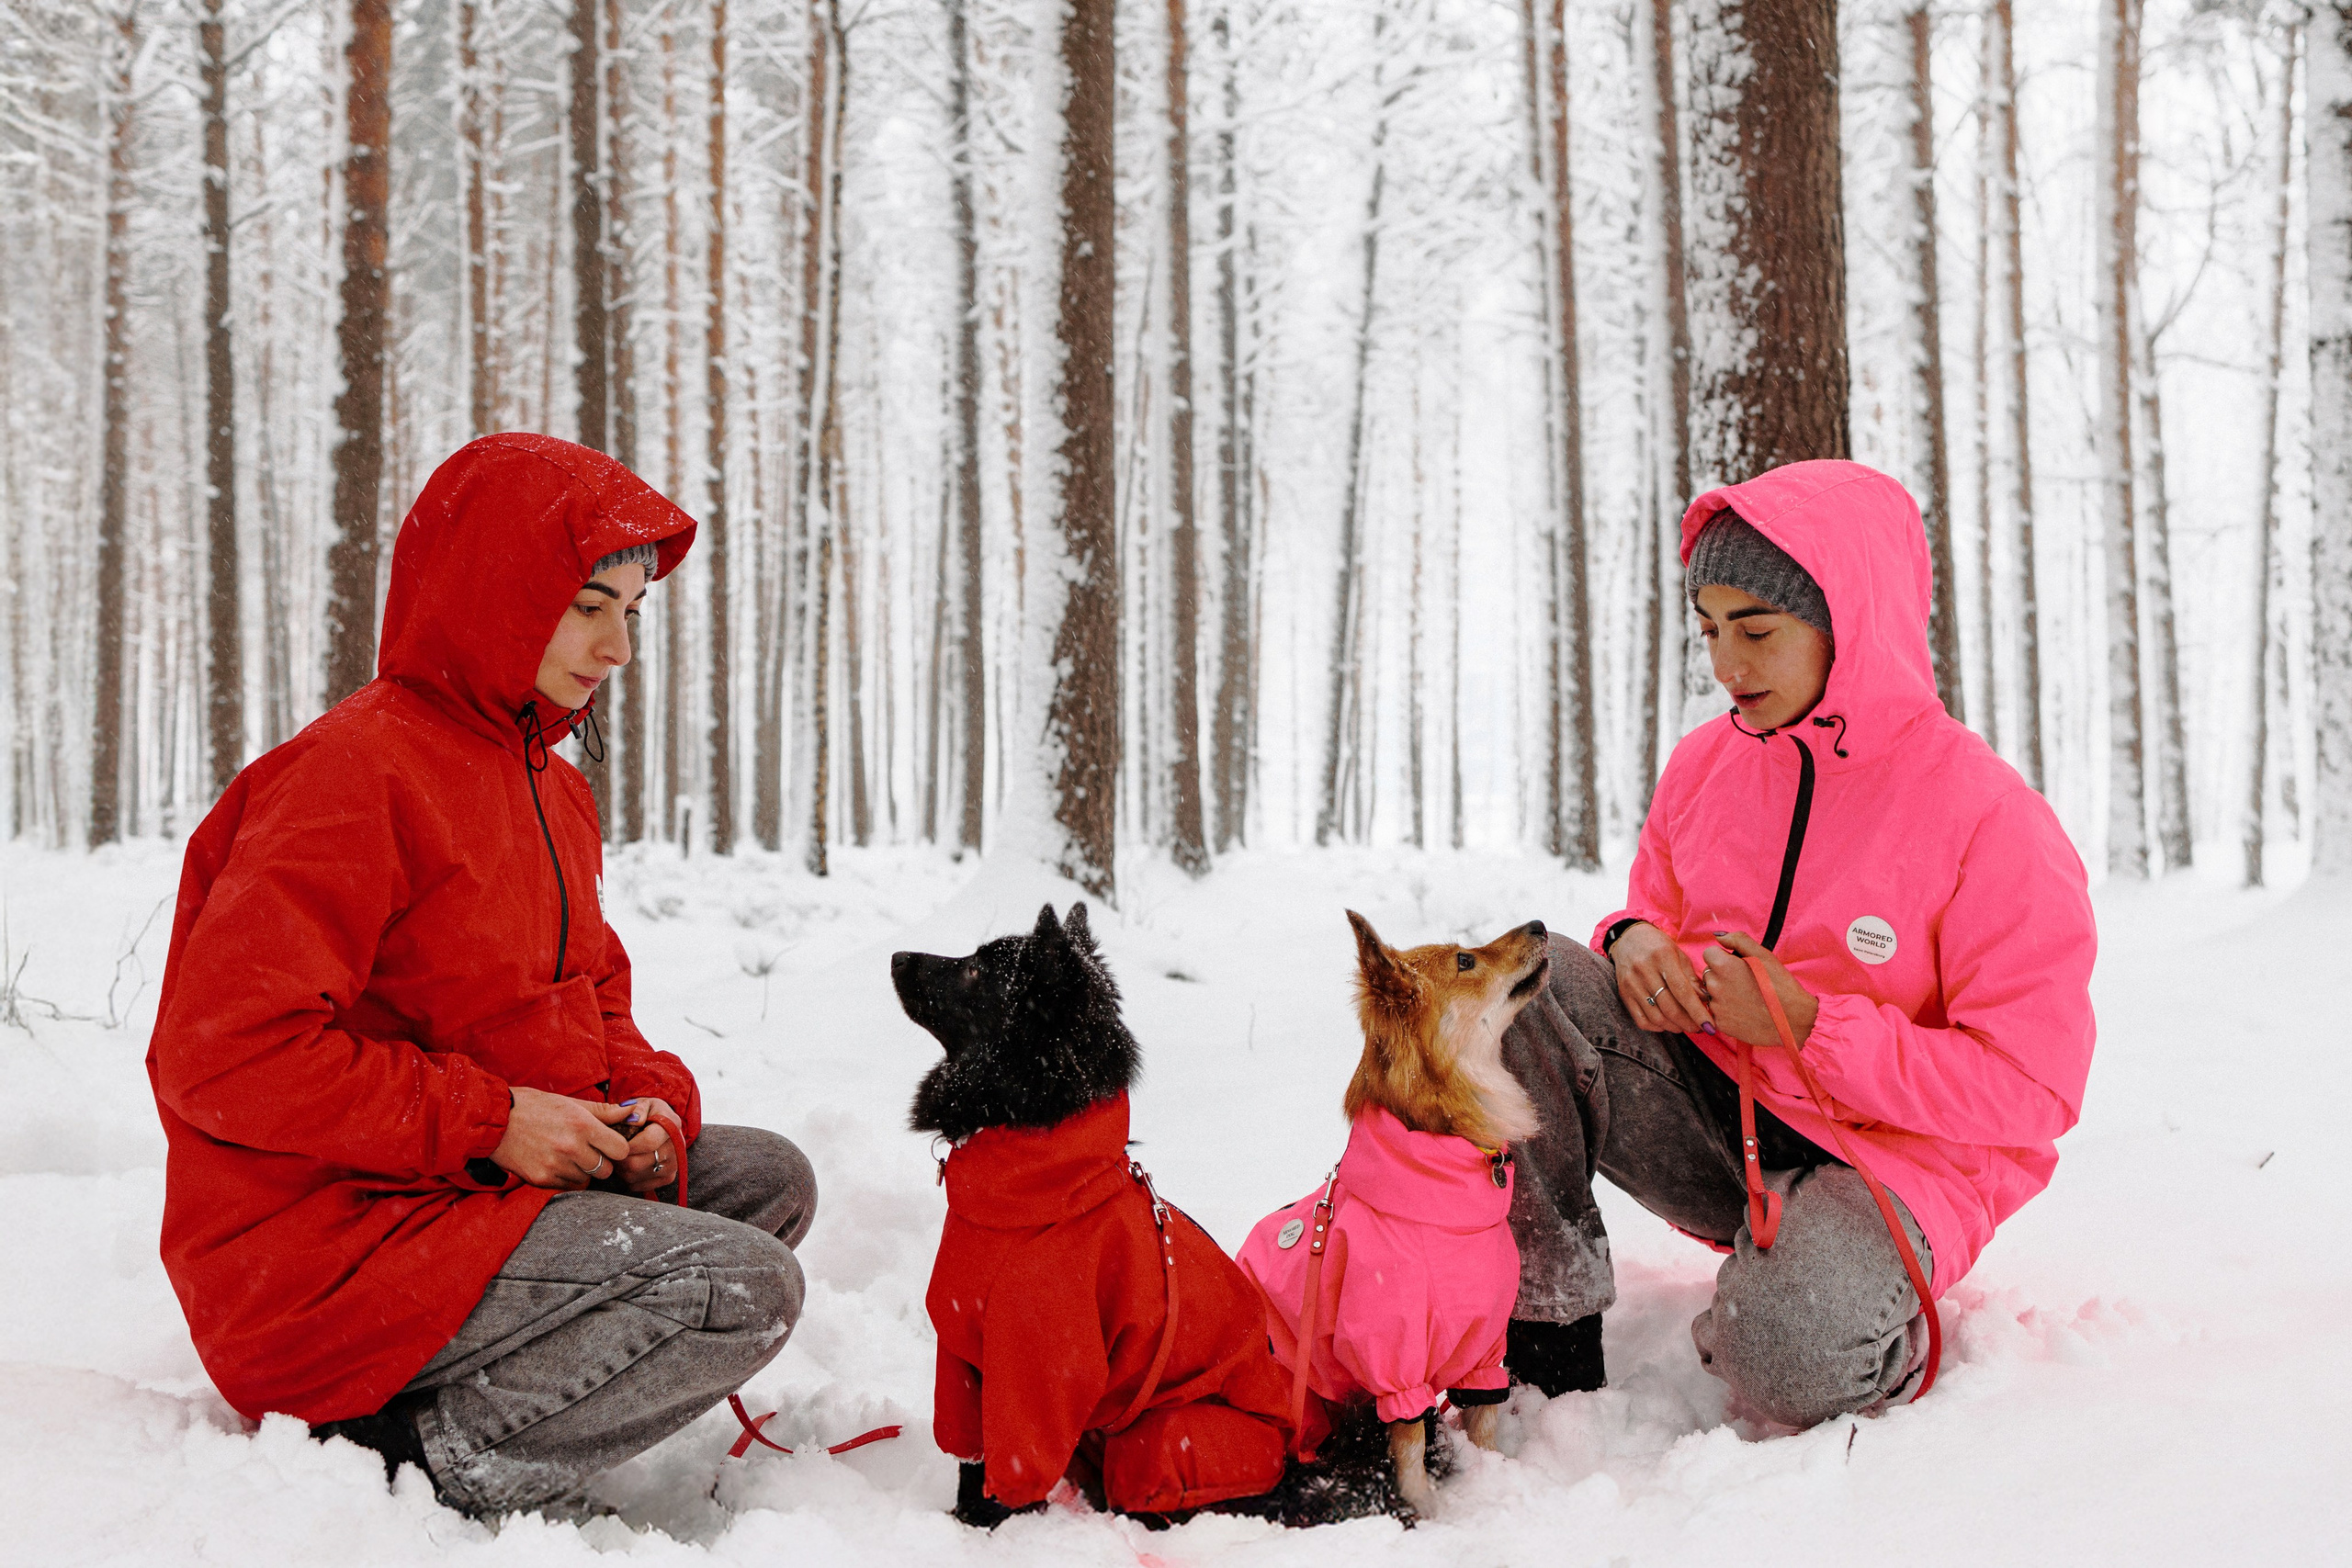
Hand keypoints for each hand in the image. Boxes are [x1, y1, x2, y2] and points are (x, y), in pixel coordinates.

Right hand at [490, 1088, 633, 1189]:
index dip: (617, 1148)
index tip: (608, 1144)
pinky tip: (553, 1162)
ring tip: (567, 1155)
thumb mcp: (570, 1102)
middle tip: (587, 1151)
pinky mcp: (540, 1179)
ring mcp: (555, 1165)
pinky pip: (566, 1186)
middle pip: (606, 1170)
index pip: (621, 1150)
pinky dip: (564, 1177)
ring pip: (586, 1180)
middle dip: (601, 1162)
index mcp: (582, 1125)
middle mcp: (571, 1147)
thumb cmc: (534, 1106)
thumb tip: (632, 1111)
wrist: (494, 1120)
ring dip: (582, 1171)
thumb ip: (604, 1111)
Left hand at [615, 1097, 682, 1191]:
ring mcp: (674, 1164)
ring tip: (620, 1156)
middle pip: (638, 1163)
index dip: (626, 1145)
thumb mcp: (642, 1103)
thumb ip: (636, 1109)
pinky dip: (629, 1178)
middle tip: (613, 1150)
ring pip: (635, 1175)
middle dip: (619, 1158)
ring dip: (622, 1168)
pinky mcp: (669, 1177)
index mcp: (672, 1124)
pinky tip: (629, 1166)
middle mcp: (677, 1146)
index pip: (648, 1141)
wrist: (661, 1124)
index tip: (616, 1142)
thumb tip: (633, 1121)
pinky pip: (640, 1186)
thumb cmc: (647, 1113)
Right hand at [1610, 921, 1714, 1035]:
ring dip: (1674, 1027)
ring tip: (1685, 1026)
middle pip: (1669, 1007)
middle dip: (1688, 1023)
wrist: (1628, 939)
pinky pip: (1641, 1020)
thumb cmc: (1659, 947)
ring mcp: (1631, 984)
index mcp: (1662, 957)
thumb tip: (1705, 1001)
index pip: (1682, 991)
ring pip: (1656, 1017)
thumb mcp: (1679, 955)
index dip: (1697, 1011)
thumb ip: (1691, 978)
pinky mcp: (1624, 994)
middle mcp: (1644, 970)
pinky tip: (1667, 1024)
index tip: (1709, 1025)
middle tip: (1699, 1028)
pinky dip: (1657, 1027)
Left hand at [1699, 931, 1819, 1047]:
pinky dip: (1725, 1010)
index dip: (1723, 957)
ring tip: (1745, 997)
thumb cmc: (1780, 985)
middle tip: (1744, 982)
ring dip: (1721, 992)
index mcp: (1723, 966)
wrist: (1793, 1020)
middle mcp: (1714, 986)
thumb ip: (1738, 940)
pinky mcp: (1719, 1023)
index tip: (1737, 966)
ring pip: (1710, 992)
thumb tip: (1719, 937)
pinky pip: (1715, 1011)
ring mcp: (1715, 1006)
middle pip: (1708, 972)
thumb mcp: (1764, 955)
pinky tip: (1743, 1010)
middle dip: (1721, 974)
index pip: (1709, 953)